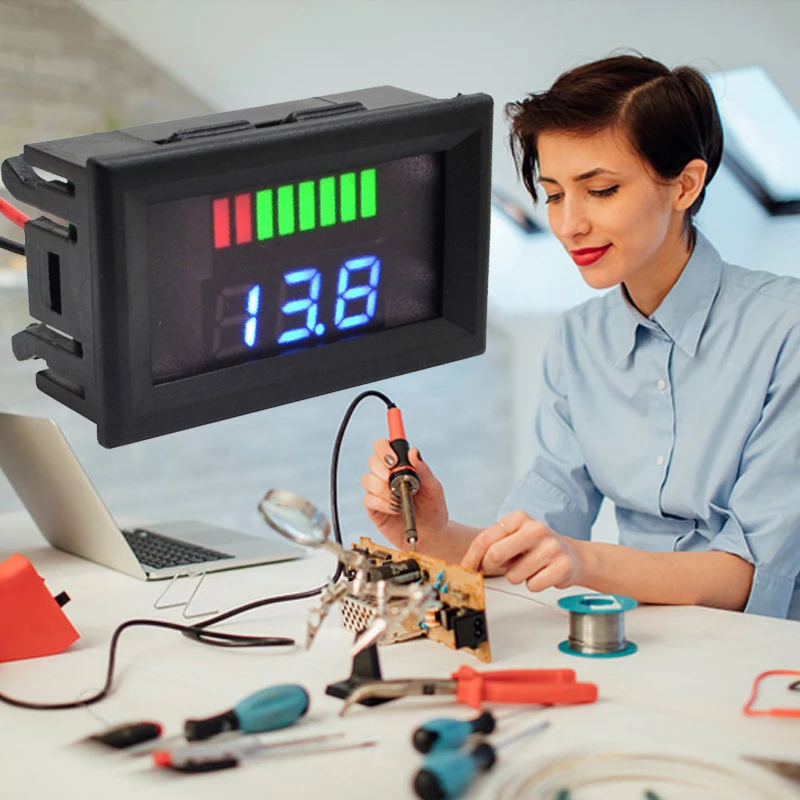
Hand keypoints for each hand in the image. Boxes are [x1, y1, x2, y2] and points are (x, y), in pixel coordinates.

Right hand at [360, 439, 448, 551]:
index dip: (384, 448)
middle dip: (383, 470)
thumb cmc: (434, 509)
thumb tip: (414, 451)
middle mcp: (386, 475)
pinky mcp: (373, 507)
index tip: (394, 460)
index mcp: (401, 465)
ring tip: (399, 499)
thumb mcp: (434, 488)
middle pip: (372, 460)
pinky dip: (381, 503)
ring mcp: (378, 491)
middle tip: (396, 481)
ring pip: (367, 479)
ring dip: (383, 489)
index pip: (383, 446)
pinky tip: (394, 509)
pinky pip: (368, 499)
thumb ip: (424, 469)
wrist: (432, 535)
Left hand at [461, 510, 583, 590]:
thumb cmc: (536, 548)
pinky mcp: (562, 566)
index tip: (465, 570)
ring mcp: (551, 547)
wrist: (572, 555)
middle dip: (491, 568)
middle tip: (499, 568)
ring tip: (529, 567)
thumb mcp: (512, 538)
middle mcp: (536, 528)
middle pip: (495, 555)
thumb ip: (490, 547)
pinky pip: (532, 585)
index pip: (485, 539)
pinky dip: (534, 584)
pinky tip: (542, 573)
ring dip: (517, 577)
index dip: (471, 558)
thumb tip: (467, 565)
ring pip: (514, 576)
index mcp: (519, 518)